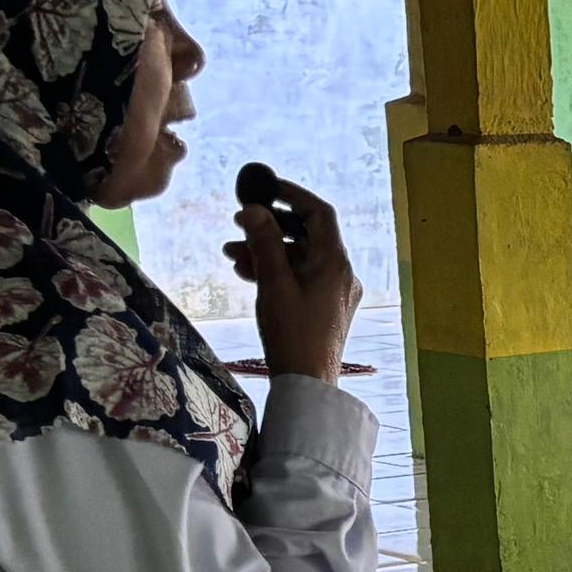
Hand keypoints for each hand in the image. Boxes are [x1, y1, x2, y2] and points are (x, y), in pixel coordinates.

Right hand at [231, 167, 358, 380]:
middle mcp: (341, 274)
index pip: (319, 214)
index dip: (293, 196)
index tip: (266, 188)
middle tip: (239, 222)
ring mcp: (334, 293)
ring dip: (266, 252)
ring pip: (299, 259)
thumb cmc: (291, 333)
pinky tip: (246, 273)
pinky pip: (301, 279)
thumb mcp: (273, 284)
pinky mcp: (325, 309)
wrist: (307, 383)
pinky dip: (276, 272)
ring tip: (230, 253)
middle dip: (270, 228)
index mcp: (335, 263)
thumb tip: (256, 210)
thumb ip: (265, 243)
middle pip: (306, 236)